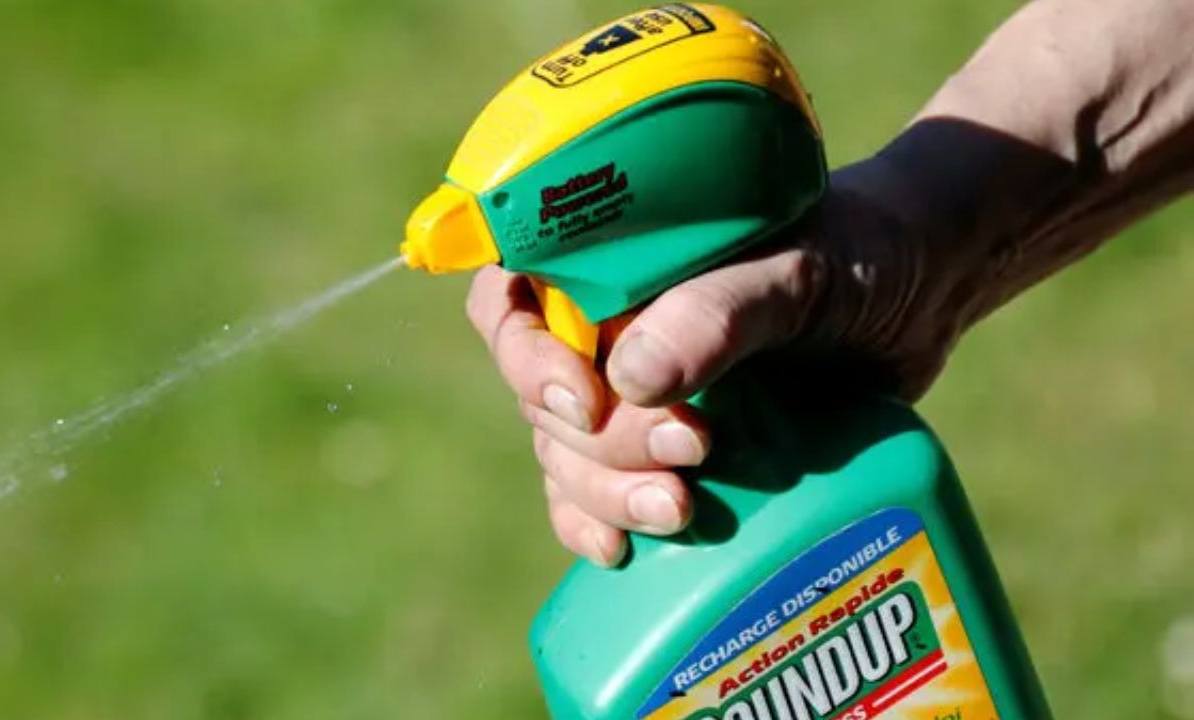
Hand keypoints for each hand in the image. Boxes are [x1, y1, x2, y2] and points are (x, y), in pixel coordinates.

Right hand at [466, 153, 966, 566]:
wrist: (922, 293)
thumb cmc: (860, 254)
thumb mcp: (801, 270)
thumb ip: (722, 310)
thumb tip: (629, 379)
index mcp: (613, 262)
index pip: (513, 299)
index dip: (522, 356)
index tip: (585, 402)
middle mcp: (607, 328)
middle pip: (544, 399)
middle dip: (601, 445)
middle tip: (692, 452)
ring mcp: (636, 393)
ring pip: (568, 456)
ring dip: (603, 495)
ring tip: (677, 510)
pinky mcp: (672, 447)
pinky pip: (601, 495)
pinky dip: (597, 526)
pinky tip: (620, 553)